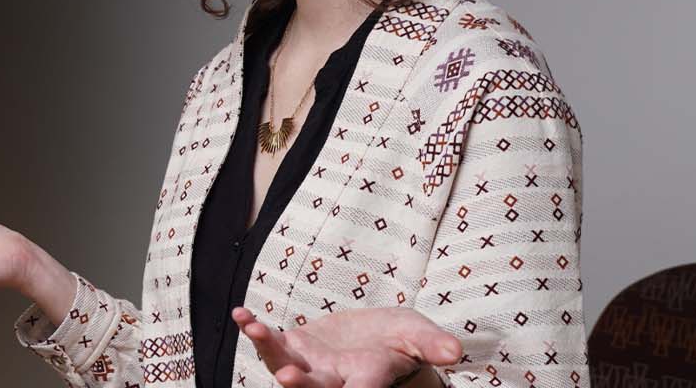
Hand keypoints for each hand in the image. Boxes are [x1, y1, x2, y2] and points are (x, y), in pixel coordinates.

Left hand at [233, 305, 462, 387]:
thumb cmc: (402, 341)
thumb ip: (433, 345)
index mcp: (367, 381)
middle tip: (289, 378)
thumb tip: (454, 351)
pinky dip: (254, 330)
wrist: (375, 337)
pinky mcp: (293, 347)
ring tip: (255, 329)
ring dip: (267, 351)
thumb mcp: (420, 337)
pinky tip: (241, 315)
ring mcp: (309, 366)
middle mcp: (334, 381)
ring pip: (284, 367)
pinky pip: (270, 343)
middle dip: (301, 386)